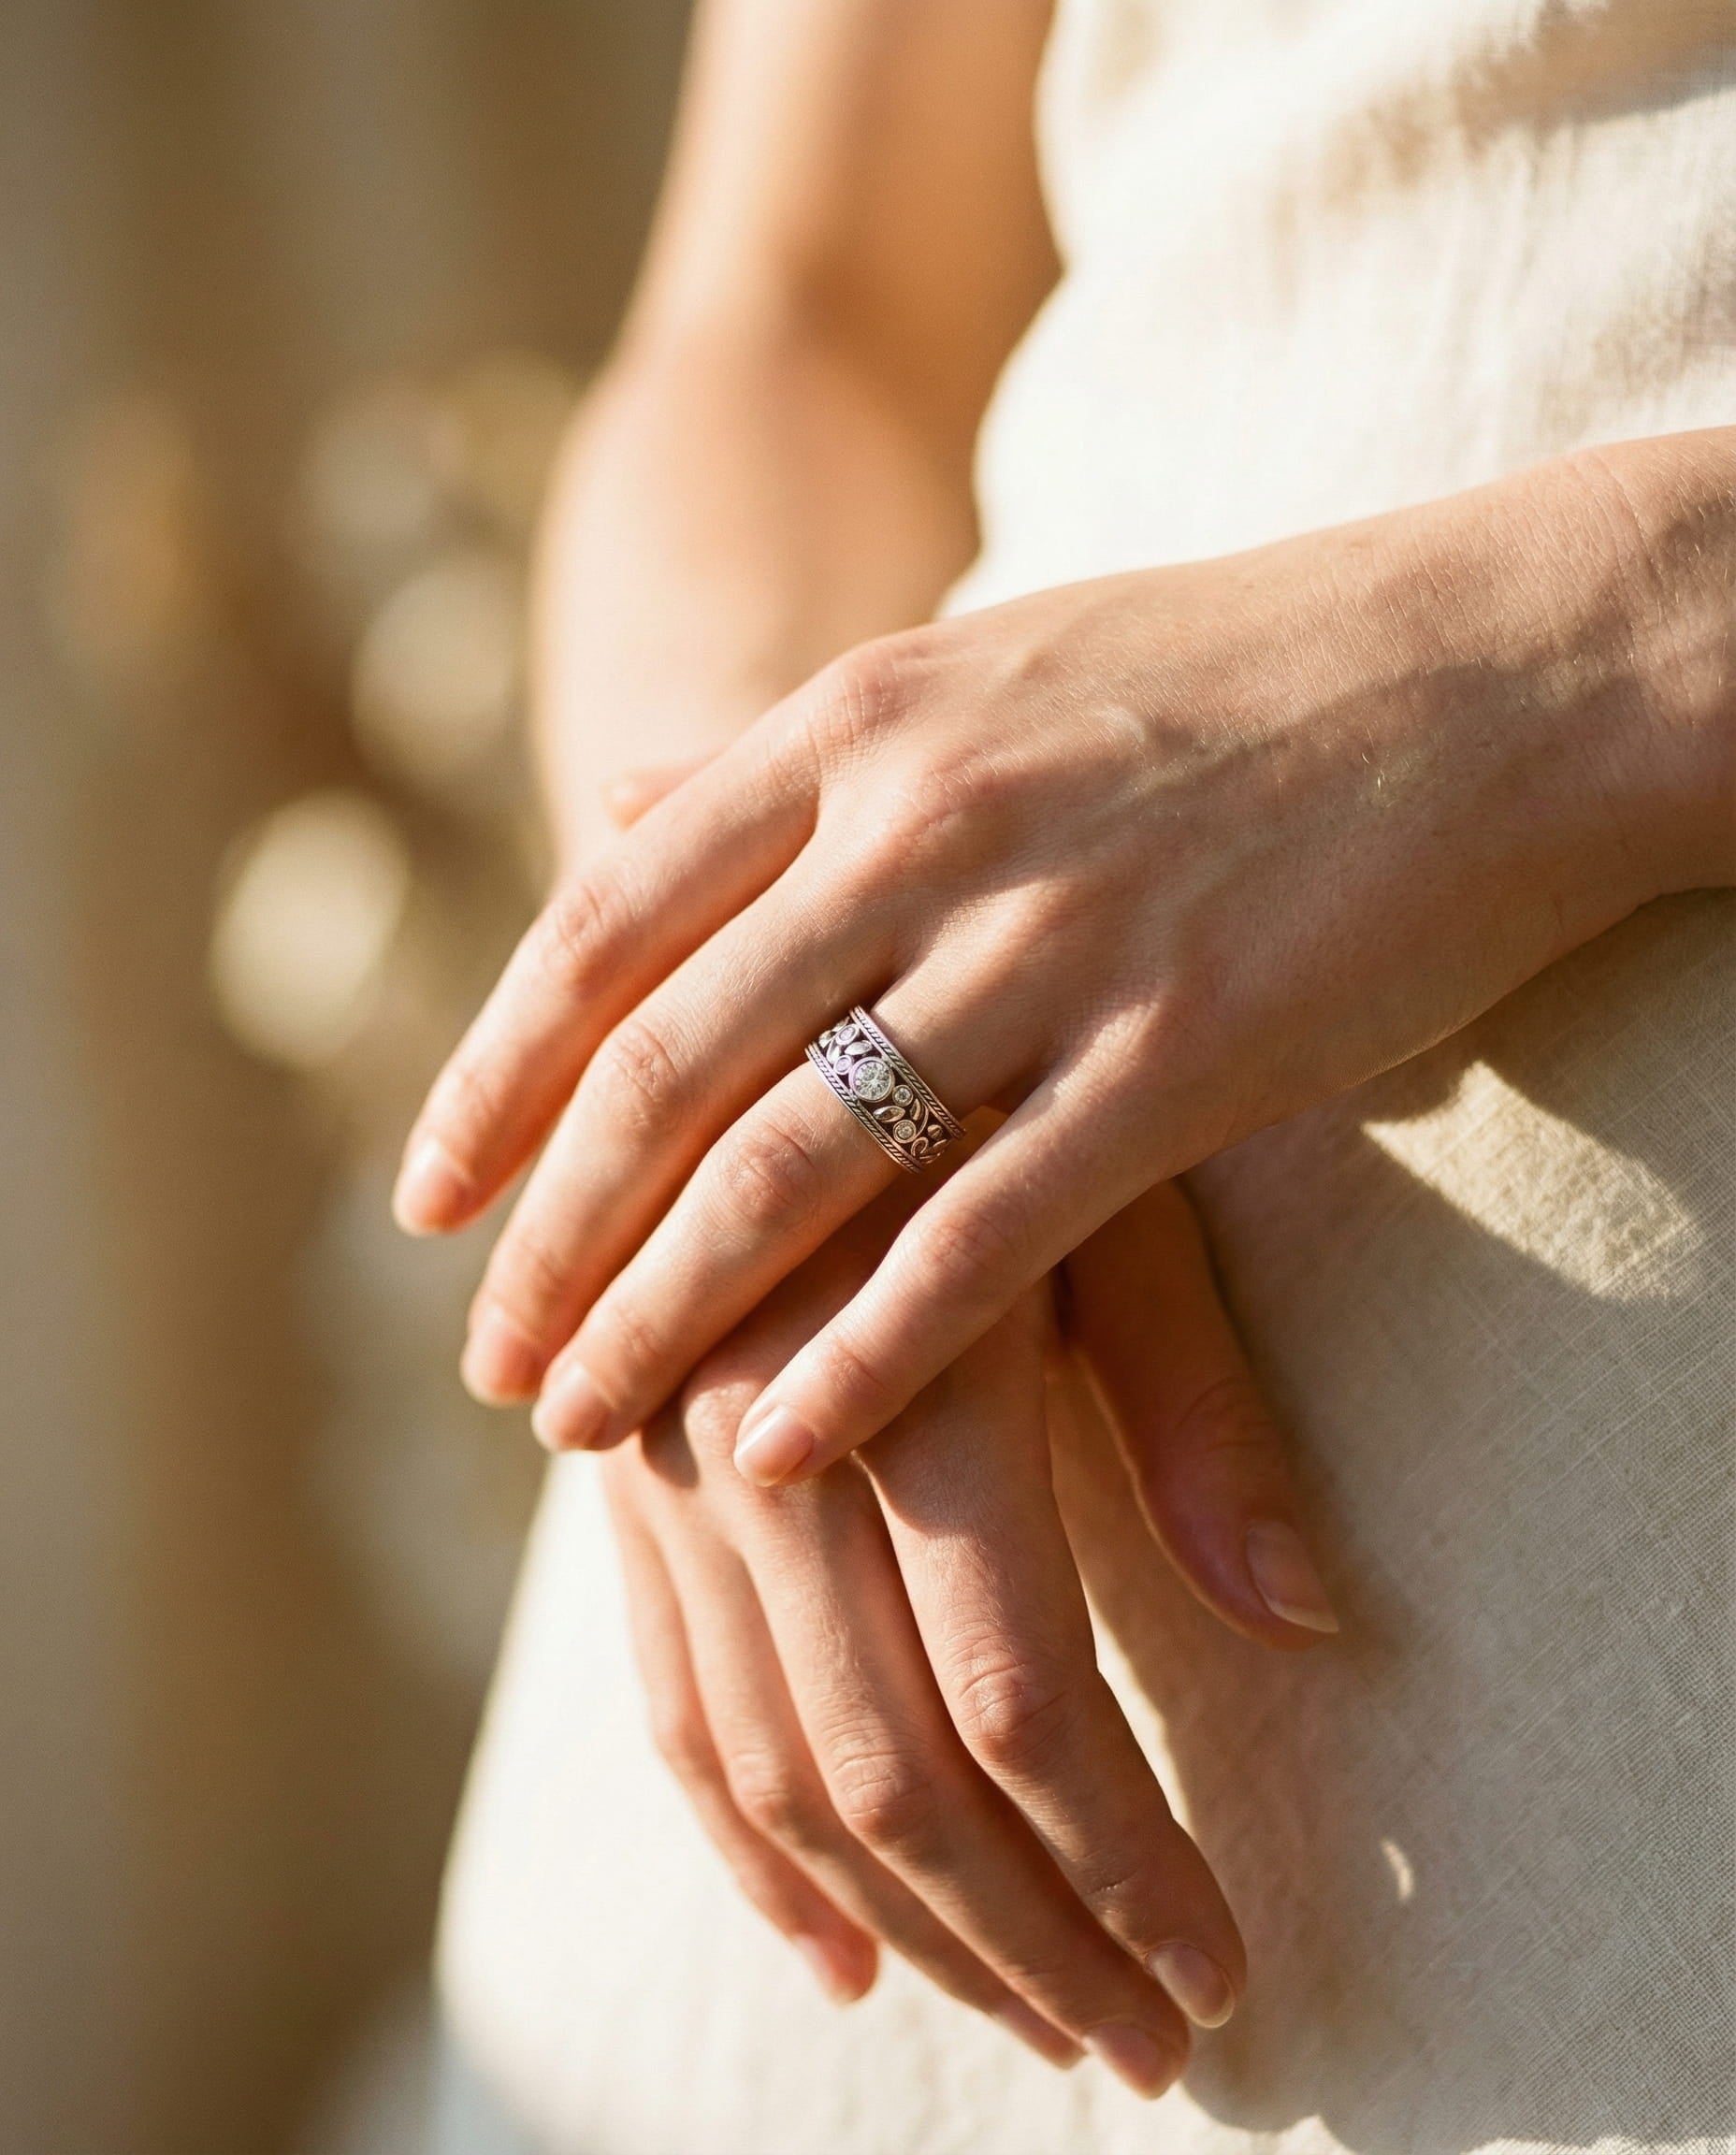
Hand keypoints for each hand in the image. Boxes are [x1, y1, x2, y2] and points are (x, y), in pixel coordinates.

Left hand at [399, 443, 1724, 1476]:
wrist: (1494, 664)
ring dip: (661, 1316)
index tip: (428, 1199)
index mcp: (862, 726)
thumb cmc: (1232, 675)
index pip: (609, 924)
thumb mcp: (980, 664)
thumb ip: (794, 754)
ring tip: (577, 1423)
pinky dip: (859, 1360)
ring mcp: (1049, 944)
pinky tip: (770, 1455)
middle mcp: (925, 830)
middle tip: (485, 1366)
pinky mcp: (1180, 1056)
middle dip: (554, 1239)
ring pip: (792, 1168)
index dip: (498, 1074)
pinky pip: (979, 1241)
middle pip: (671, 1069)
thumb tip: (617, 799)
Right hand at [599, 1162, 1337, 2098]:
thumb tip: (1308, 1619)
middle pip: (889, 1773)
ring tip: (1026, 2020)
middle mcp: (752, 1448)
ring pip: (773, 1773)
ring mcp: (658, 1481)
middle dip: (1027, 1939)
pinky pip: (671, 1717)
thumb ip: (1192, 1412)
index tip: (1213, 1972)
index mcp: (902, 1382)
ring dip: (909, 1929)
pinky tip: (833, 1955)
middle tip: (1141, 2049)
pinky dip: (747, 1859)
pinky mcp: (616, 1500)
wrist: (743, 985)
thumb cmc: (980, 1079)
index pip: (1017, 1701)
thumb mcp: (1110, 1205)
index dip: (1121, 1862)